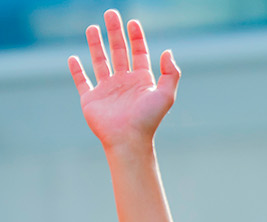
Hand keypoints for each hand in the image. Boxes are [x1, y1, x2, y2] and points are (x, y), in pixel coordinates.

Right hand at [68, 10, 179, 151]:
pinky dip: (77, 70)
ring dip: (96, 44)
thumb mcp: (166, 95)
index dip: (136, 37)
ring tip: (92, 27)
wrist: (128, 139)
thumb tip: (168, 51)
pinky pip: (82, 81)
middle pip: (119, 51)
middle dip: (115, 32)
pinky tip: (73, 58)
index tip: (133, 21)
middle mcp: (124, 82)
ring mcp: (107, 89)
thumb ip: (170, 73)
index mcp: (142, 81)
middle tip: (111, 13)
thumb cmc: (148, 119)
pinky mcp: (91, 98)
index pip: (139, 53)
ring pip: (100, 61)